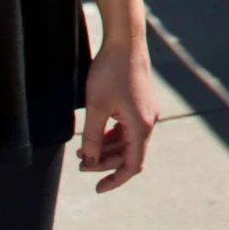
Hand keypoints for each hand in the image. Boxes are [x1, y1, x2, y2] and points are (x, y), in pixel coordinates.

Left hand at [77, 36, 160, 192]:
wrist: (125, 41)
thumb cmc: (111, 72)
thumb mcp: (96, 107)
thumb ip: (92, 138)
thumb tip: (89, 162)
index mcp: (141, 125)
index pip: (132, 165)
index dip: (115, 180)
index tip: (98, 188)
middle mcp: (148, 121)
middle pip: (128, 154)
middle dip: (104, 162)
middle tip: (80, 164)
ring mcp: (146, 111)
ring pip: (127, 141)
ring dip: (106, 149)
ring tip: (83, 150)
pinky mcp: (140, 102)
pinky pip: (127, 127)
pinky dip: (112, 135)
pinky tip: (95, 134)